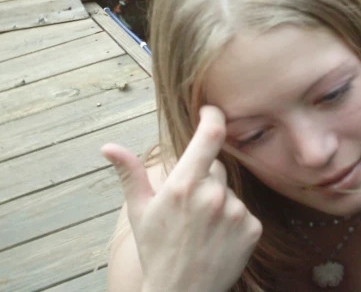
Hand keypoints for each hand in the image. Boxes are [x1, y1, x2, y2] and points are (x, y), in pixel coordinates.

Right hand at [102, 105, 261, 291]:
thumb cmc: (156, 250)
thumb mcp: (139, 211)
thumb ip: (130, 173)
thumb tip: (108, 147)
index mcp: (184, 185)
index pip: (209, 135)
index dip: (213, 116)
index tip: (210, 111)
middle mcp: (213, 195)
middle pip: (216, 167)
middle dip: (204, 177)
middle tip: (188, 206)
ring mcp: (235, 212)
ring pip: (229, 191)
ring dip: (218, 201)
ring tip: (201, 228)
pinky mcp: (252, 229)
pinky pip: (244, 212)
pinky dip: (233, 220)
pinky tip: (217, 238)